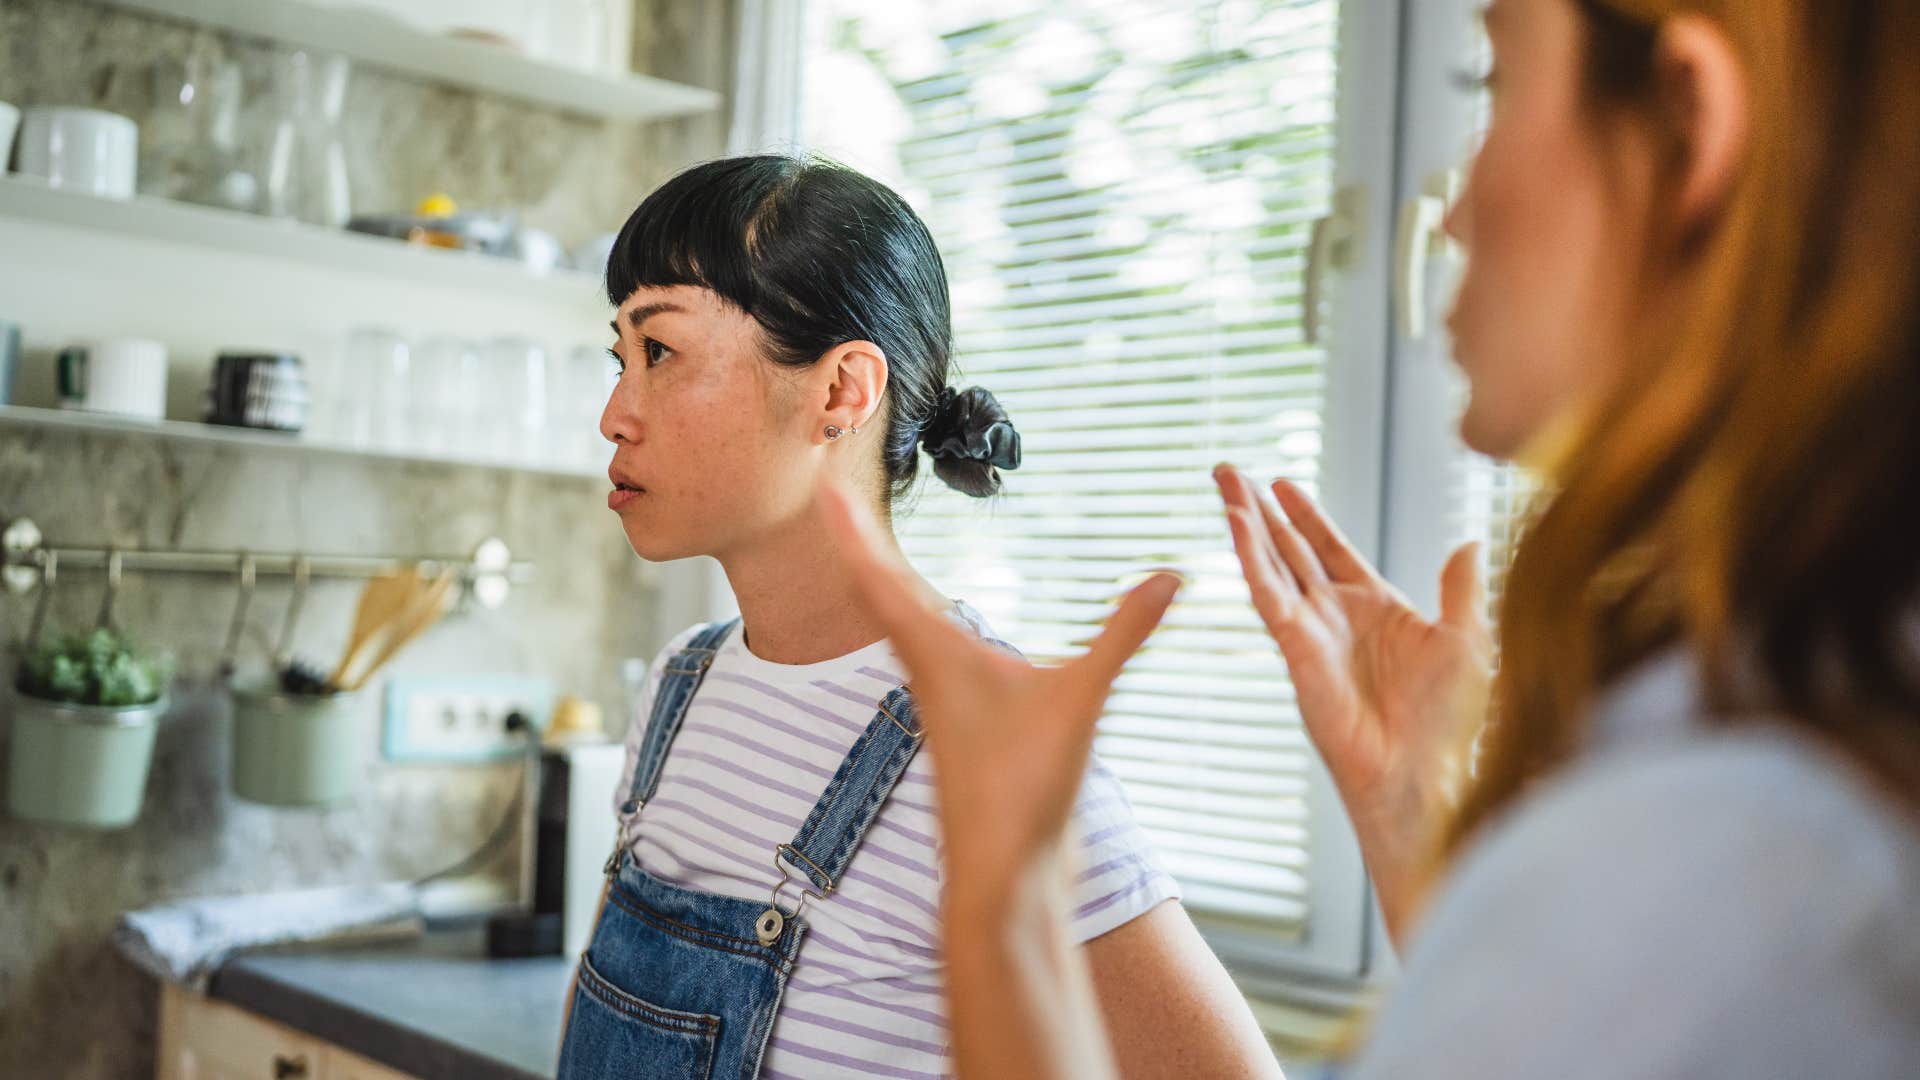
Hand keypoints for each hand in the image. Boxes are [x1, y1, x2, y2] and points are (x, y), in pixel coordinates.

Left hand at [816, 481, 1180, 910]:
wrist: (1002, 876)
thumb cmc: (1022, 792)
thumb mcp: (1080, 701)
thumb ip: (1123, 634)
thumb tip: (1171, 576)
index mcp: (935, 653)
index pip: (881, 575)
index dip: (853, 527)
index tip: (822, 485)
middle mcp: (927, 668)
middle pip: (879, 589)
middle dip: (860, 538)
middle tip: (834, 492)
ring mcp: (941, 695)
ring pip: (898, 621)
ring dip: (882, 577)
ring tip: (867, 540)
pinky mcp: (962, 720)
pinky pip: (925, 648)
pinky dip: (916, 614)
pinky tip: (930, 618)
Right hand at [1215, 466, 1490, 941]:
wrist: (1421, 771)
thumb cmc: (1448, 723)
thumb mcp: (1467, 639)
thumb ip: (1461, 589)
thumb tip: (1470, 542)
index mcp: (1375, 609)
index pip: (1330, 549)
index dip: (1306, 516)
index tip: (1281, 484)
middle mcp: (1336, 616)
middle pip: (1288, 548)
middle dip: (1260, 509)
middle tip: (1230, 472)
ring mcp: (1312, 630)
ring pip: (1270, 562)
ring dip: (1245, 521)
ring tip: (1223, 482)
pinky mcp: (1295, 647)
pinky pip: (1267, 593)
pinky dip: (1250, 556)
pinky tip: (1236, 523)